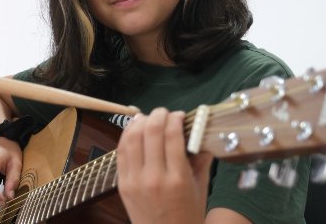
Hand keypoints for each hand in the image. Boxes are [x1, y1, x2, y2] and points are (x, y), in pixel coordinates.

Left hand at [116, 108, 213, 223]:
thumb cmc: (188, 215)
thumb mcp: (201, 189)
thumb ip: (202, 161)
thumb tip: (204, 134)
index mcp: (177, 179)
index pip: (172, 136)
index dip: (175, 119)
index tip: (180, 115)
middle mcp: (154, 177)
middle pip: (151, 132)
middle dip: (158, 115)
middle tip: (164, 112)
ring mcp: (134, 180)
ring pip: (132, 138)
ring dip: (140, 122)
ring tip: (149, 117)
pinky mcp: (122, 183)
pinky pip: (121, 151)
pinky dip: (127, 135)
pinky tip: (135, 129)